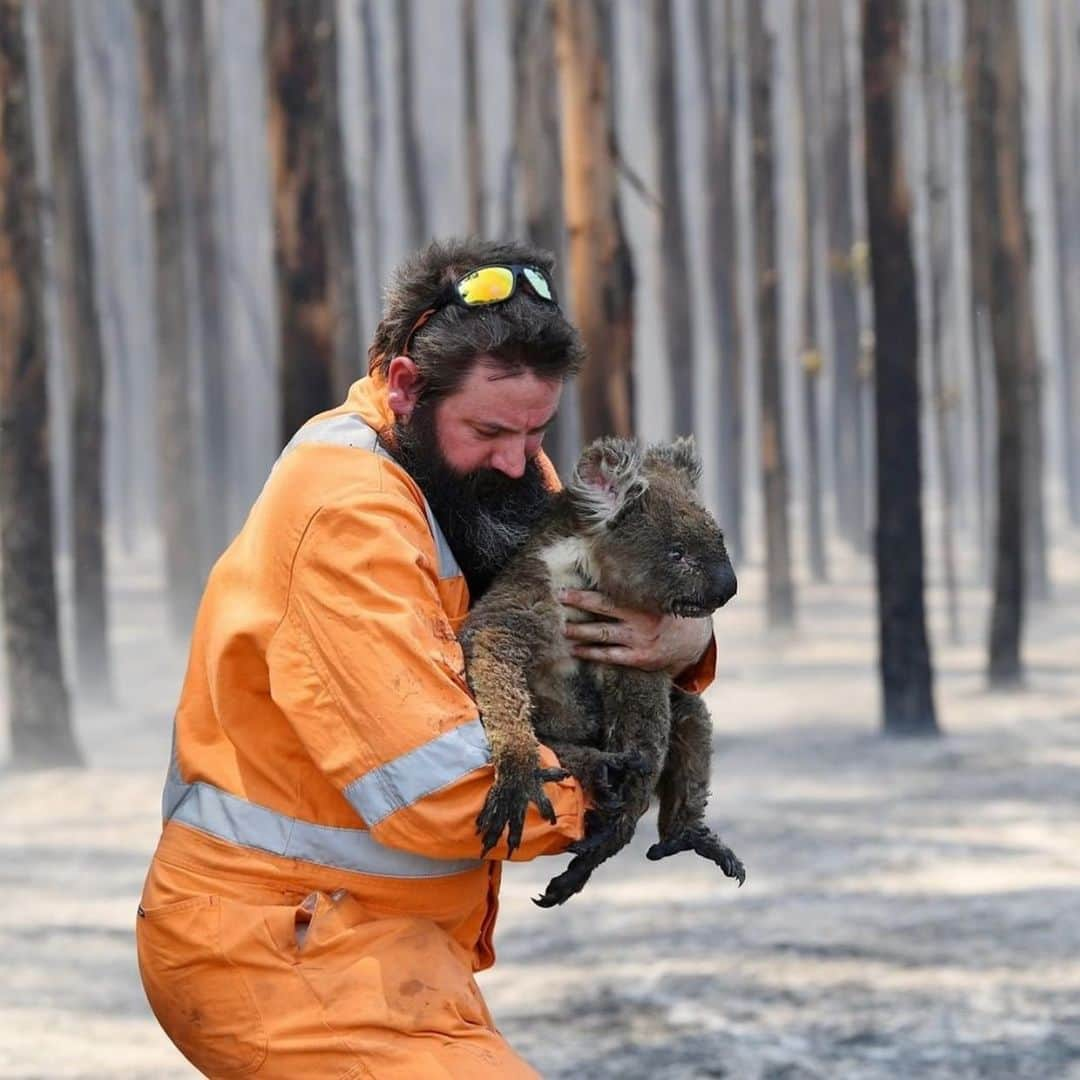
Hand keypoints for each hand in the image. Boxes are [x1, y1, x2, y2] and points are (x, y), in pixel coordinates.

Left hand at [558, 588, 712, 676]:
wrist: (693, 641)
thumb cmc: (668, 610)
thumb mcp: (659, 594)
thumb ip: (638, 584)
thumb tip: (610, 560)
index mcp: (646, 600)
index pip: (611, 592)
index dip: (587, 590)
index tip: (565, 586)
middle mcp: (642, 619)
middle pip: (603, 609)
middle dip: (579, 603)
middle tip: (558, 598)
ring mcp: (640, 640)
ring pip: (602, 634)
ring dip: (579, 631)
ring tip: (562, 627)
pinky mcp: (639, 658)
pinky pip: (610, 655)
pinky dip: (591, 652)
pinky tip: (575, 649)